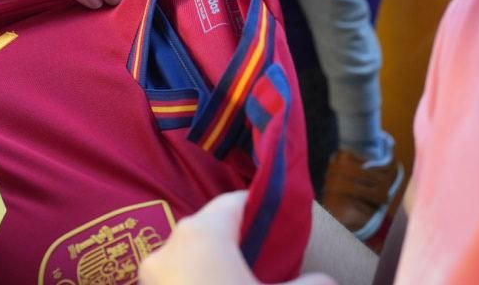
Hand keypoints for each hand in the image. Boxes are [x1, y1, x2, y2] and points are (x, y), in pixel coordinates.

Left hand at [139, 191, 333, 284]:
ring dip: (219, 269)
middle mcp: (169, 248)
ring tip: (247, 284)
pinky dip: (201, 284)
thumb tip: (326, 281)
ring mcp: (152, 277)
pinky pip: (180, 281)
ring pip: (192, 259)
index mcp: (201, 235)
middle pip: (211, 230)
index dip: (261, 210)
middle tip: (270, 264)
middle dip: (241, 244)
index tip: (283, 225)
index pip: (234, 202)